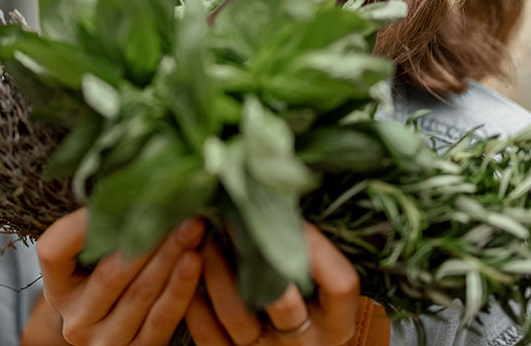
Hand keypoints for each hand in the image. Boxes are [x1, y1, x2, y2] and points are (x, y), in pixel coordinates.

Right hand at [28, 208, 204, 345]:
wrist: (122, 324)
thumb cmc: (113, 272)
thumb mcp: (96, 252)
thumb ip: (107, 222)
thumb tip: (141, 173)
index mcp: (57, 286)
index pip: (54, 250)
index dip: (81, 223)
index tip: (116, 194)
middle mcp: (76, 319)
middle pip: (110, 274)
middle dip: (147, 237)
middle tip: (176, 206)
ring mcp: (104, 342)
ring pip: (140, 295)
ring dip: (170, 258)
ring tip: (192, 227)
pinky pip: (161, 320)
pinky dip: (181, 289)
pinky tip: (195, 261)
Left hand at [185, 224, 359, 345]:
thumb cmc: (305, 306)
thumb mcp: (321, 289)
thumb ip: (310, 257)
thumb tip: (281, 199)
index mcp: (336, 322)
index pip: (340, 285)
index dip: (317, 248)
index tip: (290, 218)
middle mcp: (306, 343)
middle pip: (282, 302)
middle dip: (256, 256)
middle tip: (234, 221)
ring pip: (236, 314)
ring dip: (216, 272)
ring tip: (205, 240)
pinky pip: (206, 334)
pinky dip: (194, 301)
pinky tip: (190, 272)